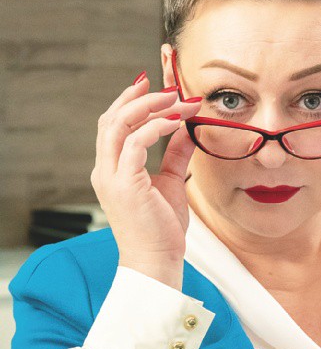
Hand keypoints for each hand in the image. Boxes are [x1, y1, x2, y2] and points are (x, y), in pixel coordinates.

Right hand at [90, 73, 201, 276]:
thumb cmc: (162, 229)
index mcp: (112, 170)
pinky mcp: (124, 184)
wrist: (157, 262)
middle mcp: (105, 170)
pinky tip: (175, 121)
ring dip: (149, 106)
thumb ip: (174, 155)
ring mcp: (111, 177)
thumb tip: (187, 129)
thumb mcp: (170, 183)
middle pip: (112, 118)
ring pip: (119, 124)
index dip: (132, 101)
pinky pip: (136, 142)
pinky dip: (155, 126)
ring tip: (176, 99)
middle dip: (139, 96)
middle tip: (168, 86)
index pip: (114, 125)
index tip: (155, 86)